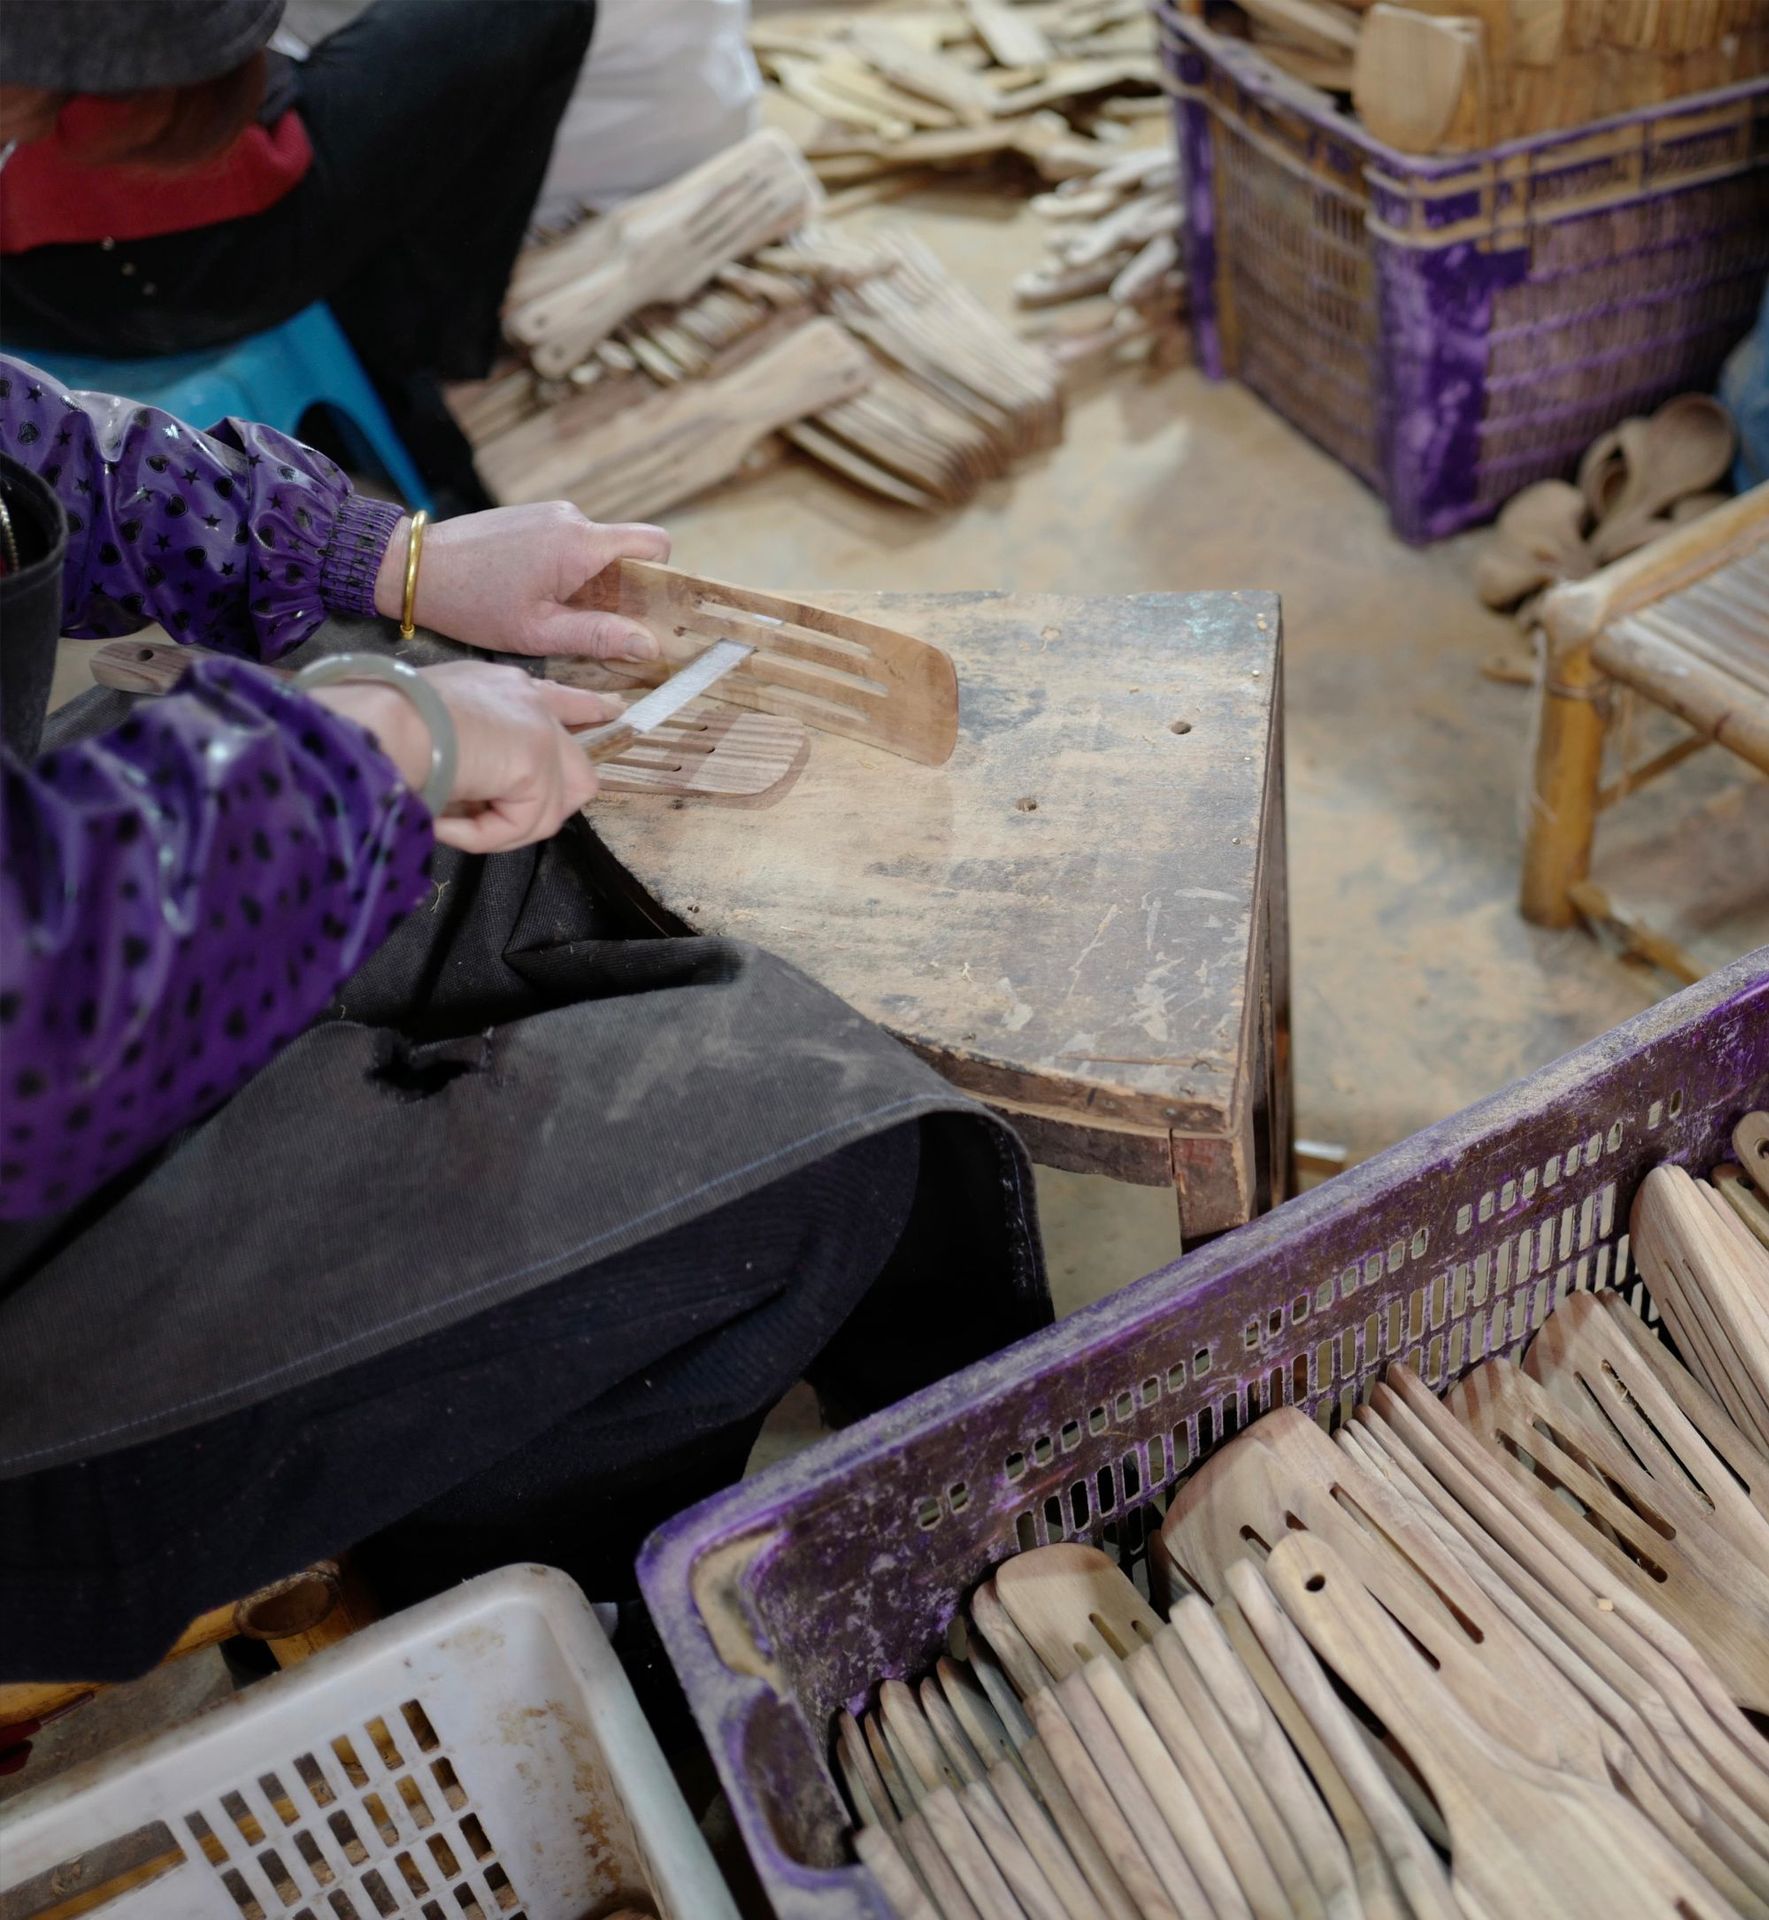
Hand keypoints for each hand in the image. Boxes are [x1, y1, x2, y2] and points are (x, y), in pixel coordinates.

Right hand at [311, 661, 621, 853]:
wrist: (377, 721)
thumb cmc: (381, 726)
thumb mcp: (431, 732)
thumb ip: (471, 753)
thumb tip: (476, 798)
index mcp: (502, 686)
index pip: (558, 700)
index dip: (584, 712)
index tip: (611, 713)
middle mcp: (528, 700)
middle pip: (578, 771)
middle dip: (542, 809)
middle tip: (501, 824)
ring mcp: (538, 728)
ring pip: (549, 810)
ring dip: (501, 829)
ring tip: (455, 822)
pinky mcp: (536, 759)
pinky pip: (522, 824)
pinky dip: (483, 836)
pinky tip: (448, 822)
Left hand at [373, 502, 668, 662]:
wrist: (412, 566)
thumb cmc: (473, 604)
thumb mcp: (540, 634)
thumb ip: (599, 636)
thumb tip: (649, 645)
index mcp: (582, 544)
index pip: (655, 544)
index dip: (662, 577)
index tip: (646, 611)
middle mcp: (572, 518)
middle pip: (625, 552)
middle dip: (620, 590)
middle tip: (593, 628)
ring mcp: (550, 513)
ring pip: (595, 550)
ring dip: (588, 583)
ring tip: (551, 613)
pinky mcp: (530, 516)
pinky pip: (569, 543)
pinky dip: (565, 570)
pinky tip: (531, 594)